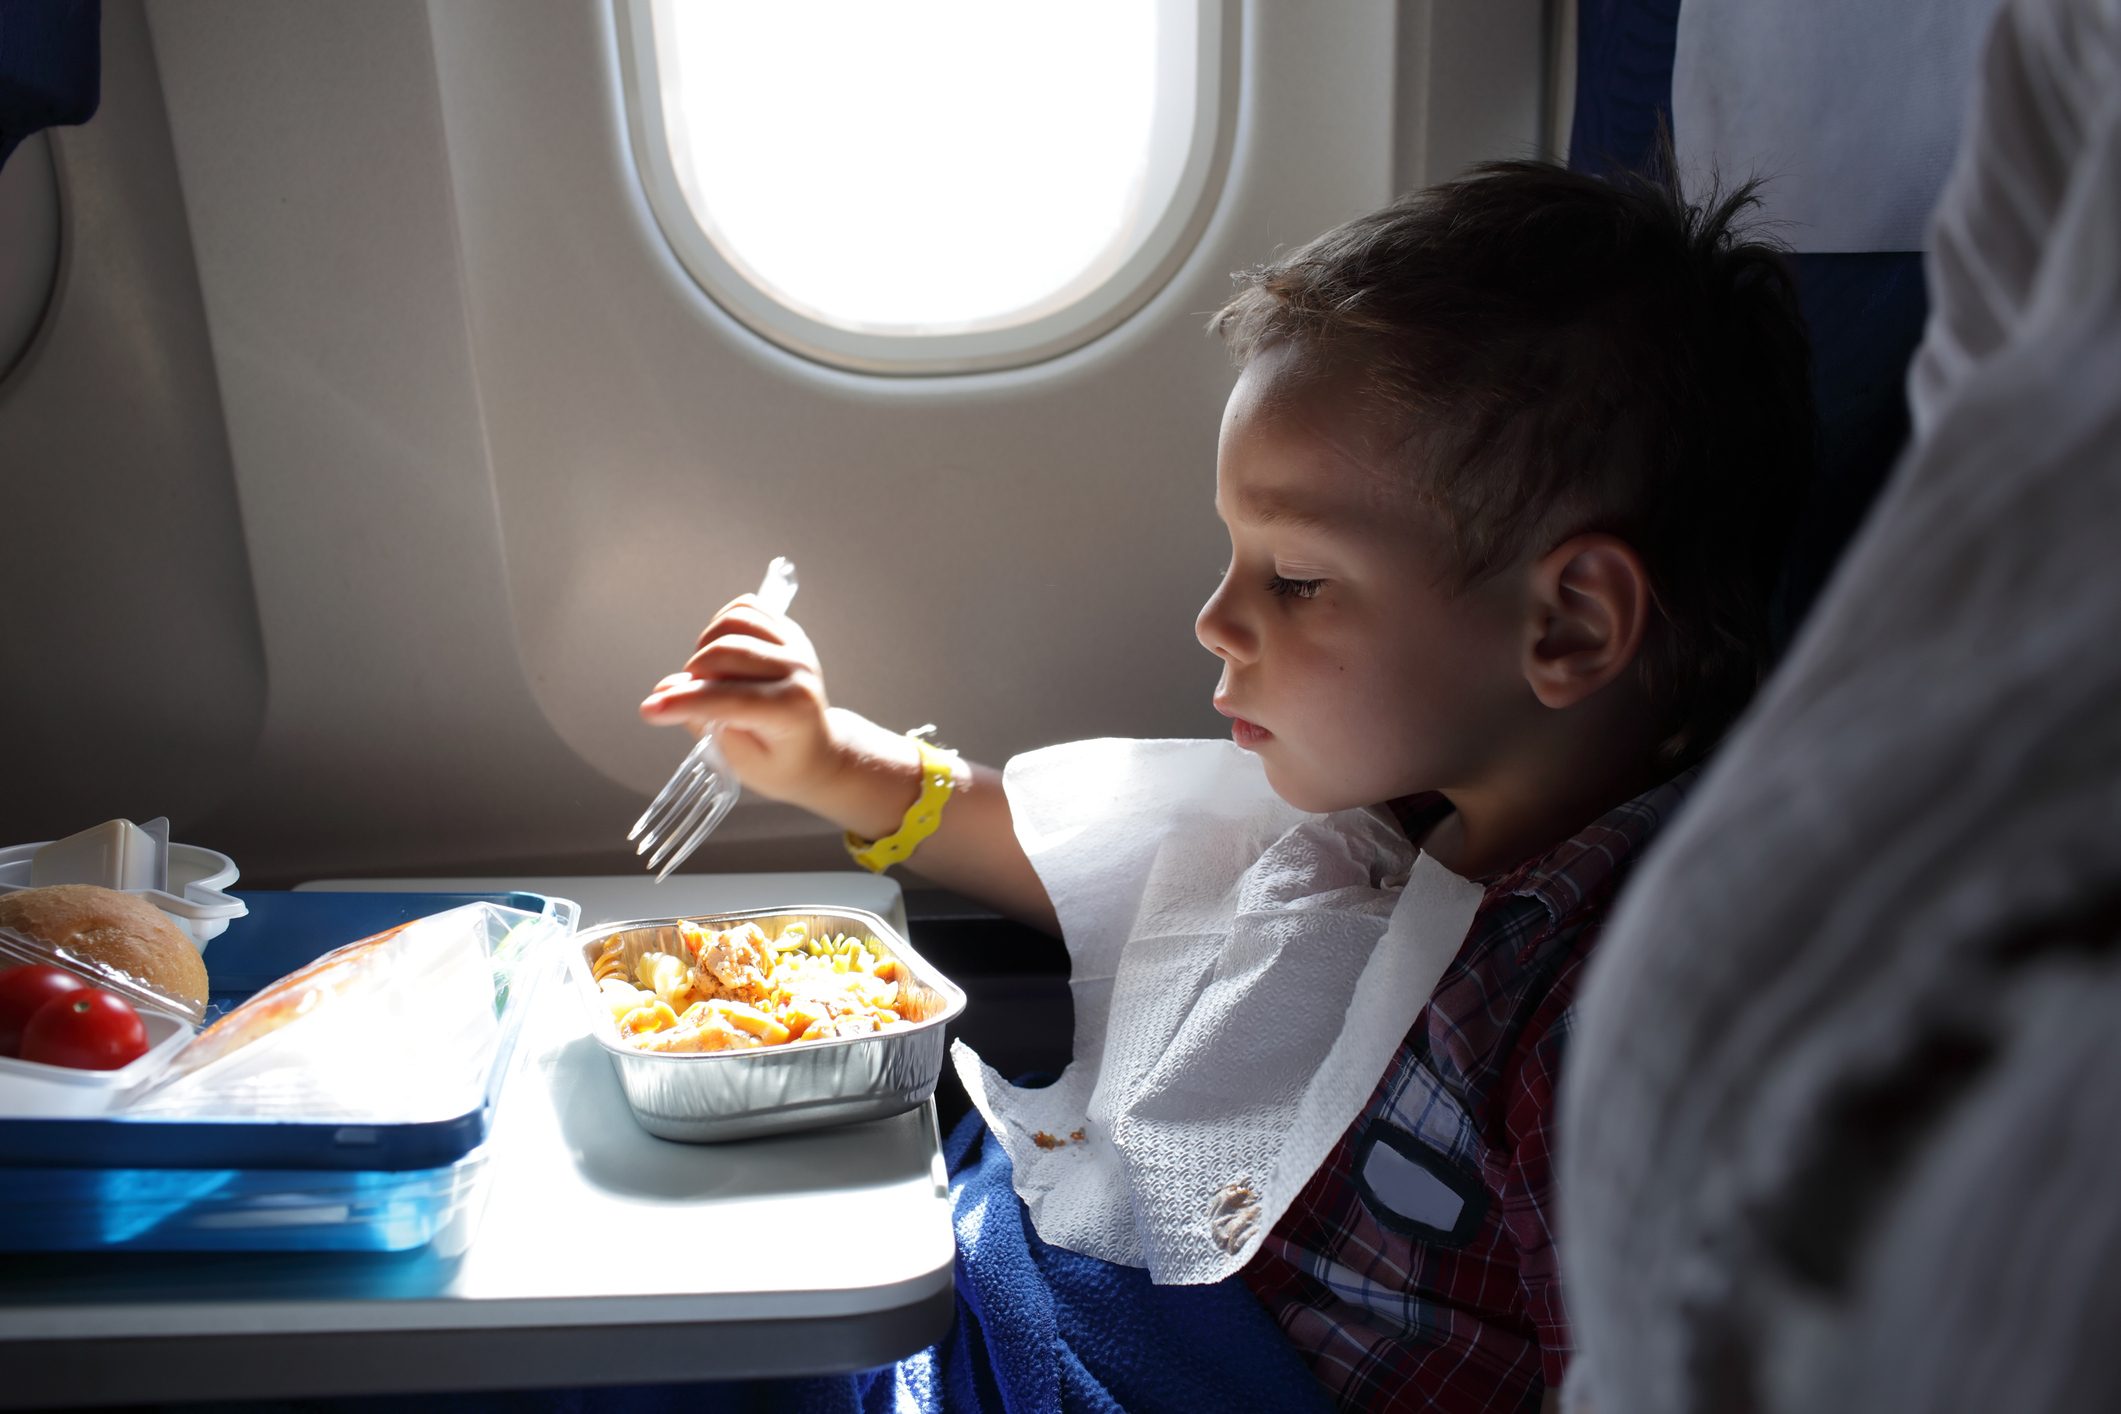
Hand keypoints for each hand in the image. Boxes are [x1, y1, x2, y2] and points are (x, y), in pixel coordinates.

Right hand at [638, 600, 921, 836]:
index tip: (650, 711)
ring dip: (706, 645)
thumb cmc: (779, 762)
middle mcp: (799, 671)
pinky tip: (720, 653)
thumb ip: (703, 723)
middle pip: (726, 653)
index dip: (684, 703)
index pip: (728, 699)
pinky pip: (745, 609)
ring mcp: (796, 646)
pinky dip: (721, 626)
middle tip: (690, 698)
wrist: (816, 751)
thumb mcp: (740, 761)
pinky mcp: (788, 630)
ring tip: (707, 674)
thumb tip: (665, 692)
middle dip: (694, 676)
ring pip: (734, 621)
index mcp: (793, 710)